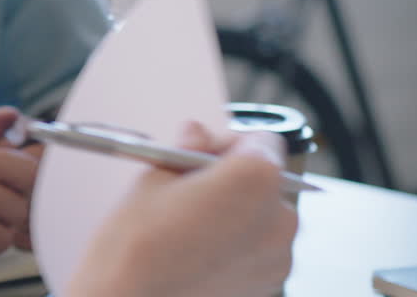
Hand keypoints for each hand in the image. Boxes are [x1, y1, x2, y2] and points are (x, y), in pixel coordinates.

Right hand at [68, 124, 298, 296]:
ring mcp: (278, 255)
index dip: (228, 144)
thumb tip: (197, 134)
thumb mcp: (156, 173)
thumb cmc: (138, 239)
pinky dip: (238, 244)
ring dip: (237, 212)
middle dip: (233, 179)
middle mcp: (279, 216)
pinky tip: (200, 250)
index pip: (263, 140)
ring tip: (191, 225)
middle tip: (191, 189)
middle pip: (265, 180)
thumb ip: (189, 147)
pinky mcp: (270, 283)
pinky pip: (260, 248)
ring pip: (264, 215)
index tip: (203, 156)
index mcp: (256, 178)